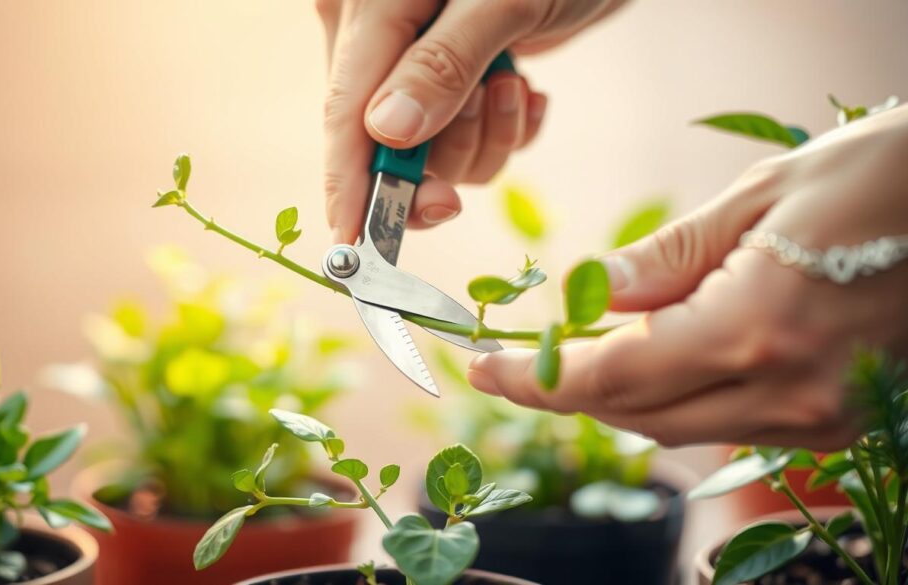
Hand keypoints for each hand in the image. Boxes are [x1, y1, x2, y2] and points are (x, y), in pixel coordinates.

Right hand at [316, 0, 626, 242]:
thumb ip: (445, 62)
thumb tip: (387, 132)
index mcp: (370, 4)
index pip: (345, 110)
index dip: (349, 183)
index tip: (356, 243)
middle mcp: (378, 35)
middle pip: (383, 143)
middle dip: (448, 150)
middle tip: (495, 108)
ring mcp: (412, 60)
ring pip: (428, 152)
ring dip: (485, 137)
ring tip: (517, 85)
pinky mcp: (449, 78)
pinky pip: (459, 140)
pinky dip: (500, 131)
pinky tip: (526, 91)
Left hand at [468, 105, 907, 450]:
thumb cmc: (878, 178)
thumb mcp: (757, 198)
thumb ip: (666, 258)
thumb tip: (591, 290)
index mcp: (753, 331)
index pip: (609, 378)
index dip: (535, 378)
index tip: (485, 367)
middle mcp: (783, 392)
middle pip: (634, 415)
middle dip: (568, 389)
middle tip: (527, 351)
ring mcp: (815, 417)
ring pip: (677, 429)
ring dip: (623, 394)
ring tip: (594, 342)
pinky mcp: (834, 421)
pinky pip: (726, 425)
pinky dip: (679, 398)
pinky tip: (667, 353)